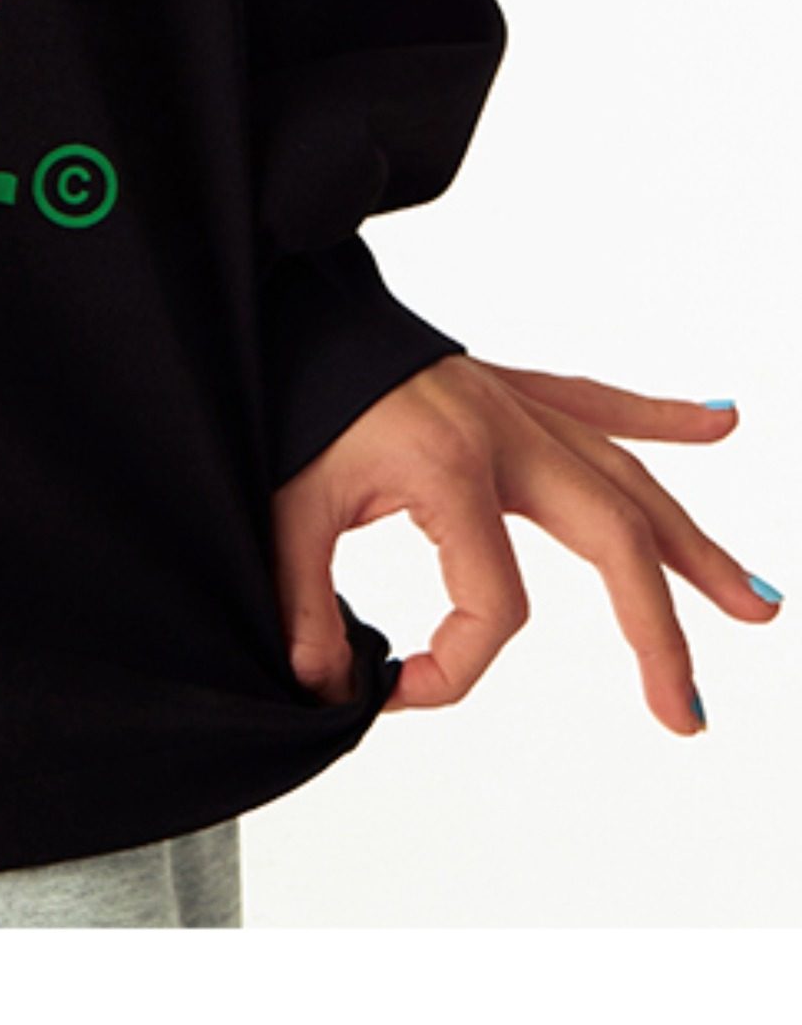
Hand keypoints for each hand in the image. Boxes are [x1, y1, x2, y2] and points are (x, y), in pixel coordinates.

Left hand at [273, 354, 778, 733]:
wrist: (270, 313)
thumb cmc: (279, 406)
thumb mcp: (282, 511)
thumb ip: (302, 605)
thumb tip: (328, 687)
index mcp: (451, 471)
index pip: (494, 603)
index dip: (452, 668)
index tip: (391, 689)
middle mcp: (505, 436)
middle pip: (613, 543)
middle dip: (659, 633)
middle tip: (685, 711)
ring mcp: (513, 407)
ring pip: (628, 479)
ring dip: (694, 546)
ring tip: (758, 603)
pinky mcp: (503, 384)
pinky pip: (595, 399)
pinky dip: (659, 414)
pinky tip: (721, 420)